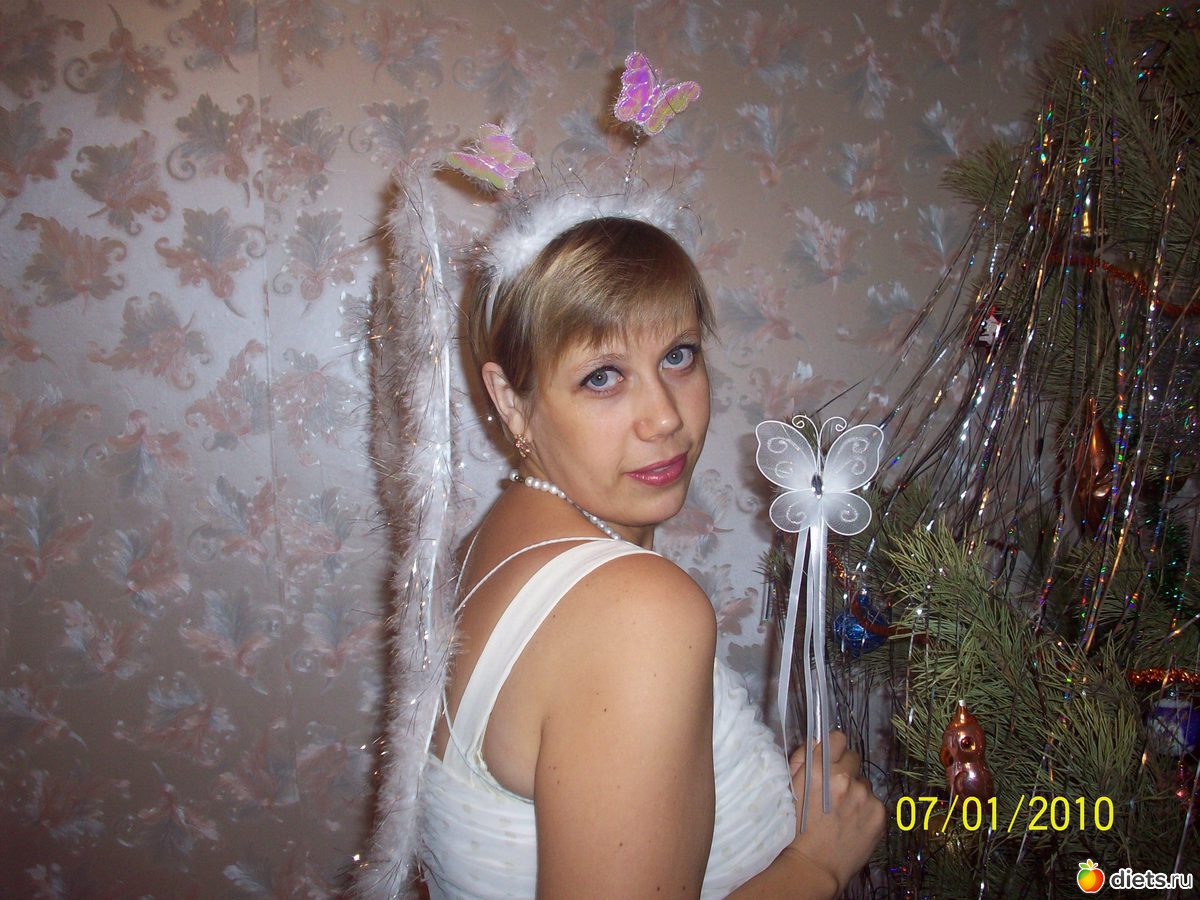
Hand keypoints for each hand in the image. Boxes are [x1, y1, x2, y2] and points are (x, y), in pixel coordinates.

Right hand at [785, 730, 884, 896]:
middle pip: (853, 757)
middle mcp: (844, 778)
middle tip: (835, 790)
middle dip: (845, 769)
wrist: (814, 866)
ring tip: (843, 811)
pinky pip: (874, 801)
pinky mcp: (879, 813)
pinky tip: (853, 823)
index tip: (830, 758)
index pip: (837, 738)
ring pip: (863, 782)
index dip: (833, 748)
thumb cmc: (796, 827)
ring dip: (855, 791)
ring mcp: (865, 796)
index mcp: (819, 769)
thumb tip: (818, 741)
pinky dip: (865, 809)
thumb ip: (802, 759)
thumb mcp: (790, 788)